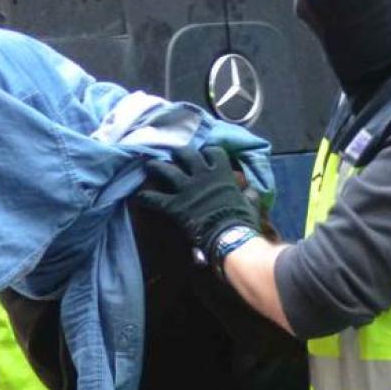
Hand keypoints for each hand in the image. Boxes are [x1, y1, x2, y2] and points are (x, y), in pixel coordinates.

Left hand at [135, 144, 259, 254]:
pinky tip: (139, 196)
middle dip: (179, 153)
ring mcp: (186, 189)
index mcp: (221, 173)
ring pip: (166, 170)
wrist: (229, 237)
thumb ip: (249, 195)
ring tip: (149, 165)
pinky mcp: (174, 205)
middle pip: (186, 155)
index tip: (204, 155)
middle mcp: (202, 175)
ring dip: (156, 166)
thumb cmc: (242, 221)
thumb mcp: (251, 203)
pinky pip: (155, 198)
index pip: (214, 152)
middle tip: (174, 155)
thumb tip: (251, 191)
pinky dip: (146, 197)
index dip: (207, 152)